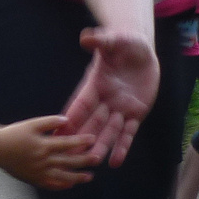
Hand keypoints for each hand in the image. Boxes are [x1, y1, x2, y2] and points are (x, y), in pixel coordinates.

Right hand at [0, 116, 98, 189]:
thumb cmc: (13, 134)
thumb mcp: (31, 124)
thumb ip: (49, 122)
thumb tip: (67, 120)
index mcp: (44, 145)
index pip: (67, 143)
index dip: (81, 141)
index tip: (94, 140)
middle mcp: (43, 160)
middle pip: (68, 161)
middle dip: (85, 160)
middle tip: (98, 159)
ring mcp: (39, 172)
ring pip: (62, 176)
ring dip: (77, 177)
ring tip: (89, 177)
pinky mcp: (34, 179)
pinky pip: (50, 184)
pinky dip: (61, 185)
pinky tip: (70, 185)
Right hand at [62, 28, 158, 168]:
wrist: (141, 51)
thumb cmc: (125, 43)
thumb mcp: (114, 41)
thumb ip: (101, 41)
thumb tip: (86, 36)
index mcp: (95, 85)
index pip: (80, 106)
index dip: (70, 120)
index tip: (56, 134)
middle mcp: (105, 101)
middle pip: (91, 123)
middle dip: (82, 139)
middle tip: (70, 156)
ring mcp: (120, 109)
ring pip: (108, 132)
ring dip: (101, 146)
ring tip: (93, 161)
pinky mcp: (136, 114)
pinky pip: (128, 133)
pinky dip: (122, 147)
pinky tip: (115, 162)